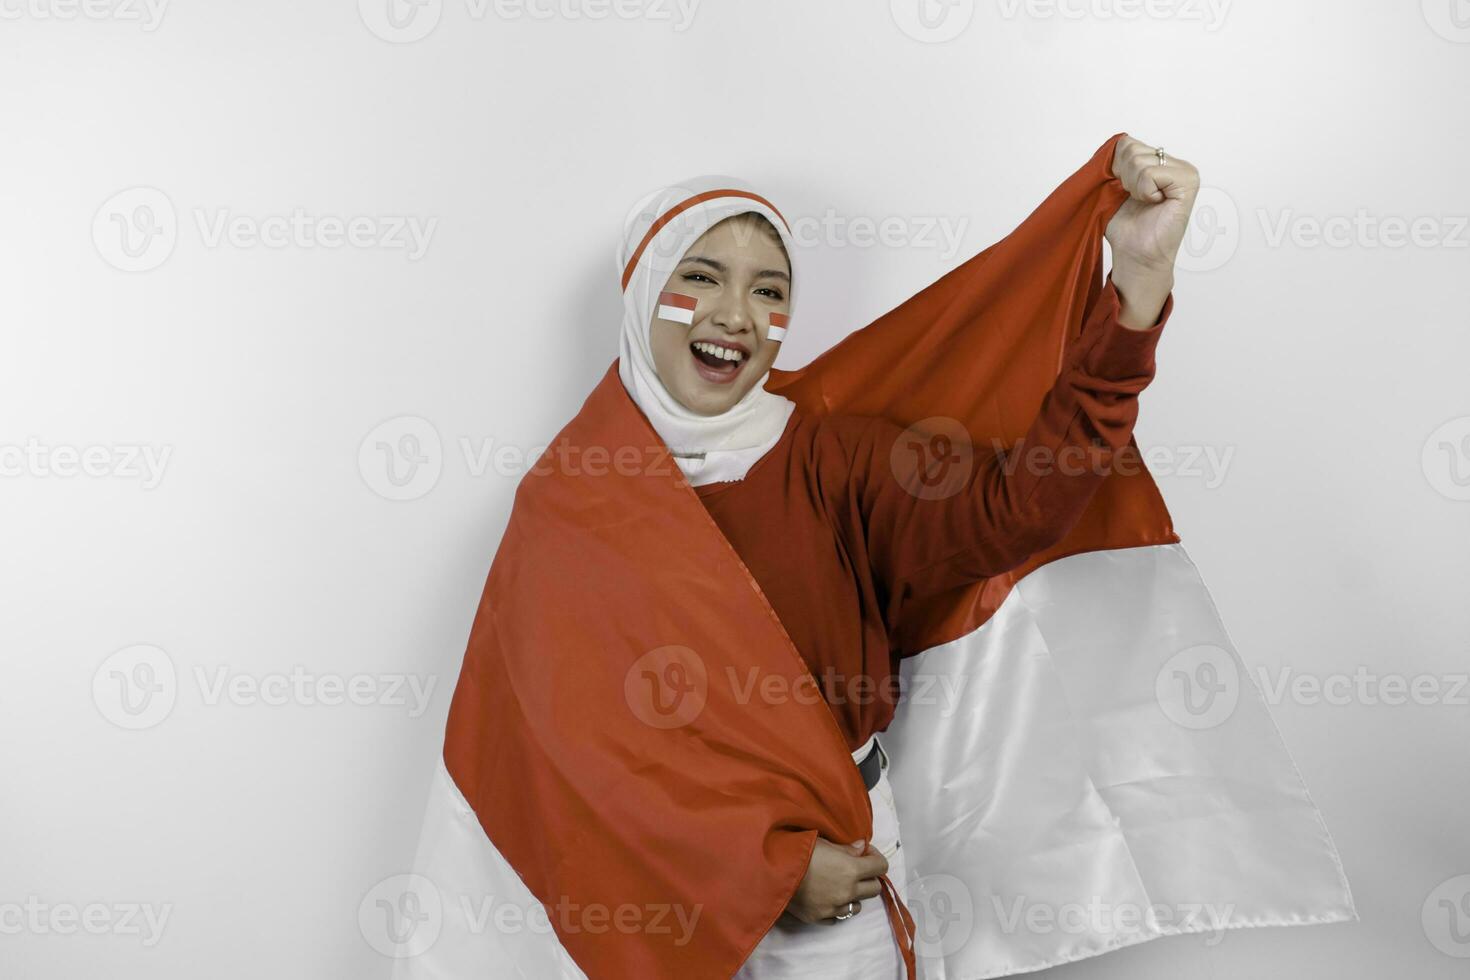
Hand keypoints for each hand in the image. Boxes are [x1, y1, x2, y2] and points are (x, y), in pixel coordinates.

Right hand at [784, 837, 888, 924]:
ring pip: (857, 906)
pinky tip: (827, 897)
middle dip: (869, 877)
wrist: (772, 871)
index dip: (876, 858)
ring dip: (854, 895)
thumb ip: (846, 849)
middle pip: (874, 889)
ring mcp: (834, 908)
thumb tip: (862, 848)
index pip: (881, 867)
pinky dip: (837, 908)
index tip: (866, 854)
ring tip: (839, 885)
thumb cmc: (798, 851)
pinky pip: (838, 917)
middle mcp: (847, 891)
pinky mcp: (820, 918)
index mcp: (851, 869)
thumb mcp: (824, 843)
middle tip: (856, 870)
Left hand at [1106, 134, 1199, 327]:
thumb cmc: (1126, 227)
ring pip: (1138, 160)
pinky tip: (1153, 203)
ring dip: (1132, 186)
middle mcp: (1176, 163)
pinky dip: (1144, 191)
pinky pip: (1150, 174)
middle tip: (1133, 198)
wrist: (1136, 255)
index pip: (1126, 143)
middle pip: (1130, 148)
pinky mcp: (1187, 182)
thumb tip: (1114, 143)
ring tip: (1143, 202)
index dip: (1114, 167)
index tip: (1122, 190)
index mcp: (1160, 162)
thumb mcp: (1114, 188)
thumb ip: (1117, 163)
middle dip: (1122, 176)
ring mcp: (1185, 171)